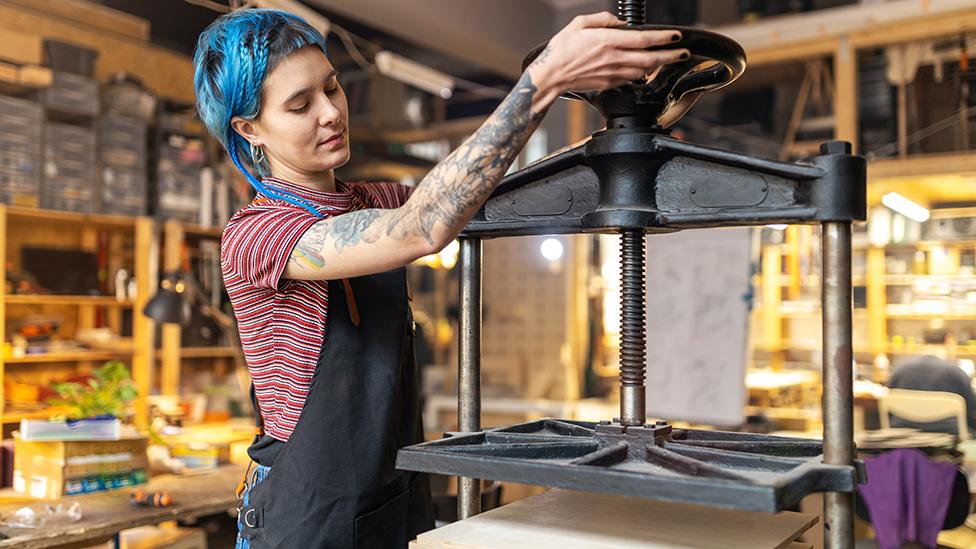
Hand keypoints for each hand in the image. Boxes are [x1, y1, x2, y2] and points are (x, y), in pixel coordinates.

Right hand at [527, 12, 688, 108]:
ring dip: (658, 65)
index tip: (676, 36)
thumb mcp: (579, 23)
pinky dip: (642, 73)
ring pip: (643, 70)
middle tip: (684, 53)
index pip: (643, 39)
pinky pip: (631, 78)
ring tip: (669, 59)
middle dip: (671, 56)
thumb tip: (620, 23)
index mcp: (607, 41)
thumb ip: (603, 20)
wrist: (551, 75)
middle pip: (650, 59)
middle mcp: (613, 58)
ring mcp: (612, 73)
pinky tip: (647, 68)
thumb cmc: (561, 50)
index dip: (663, 38)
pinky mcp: (609, 83)